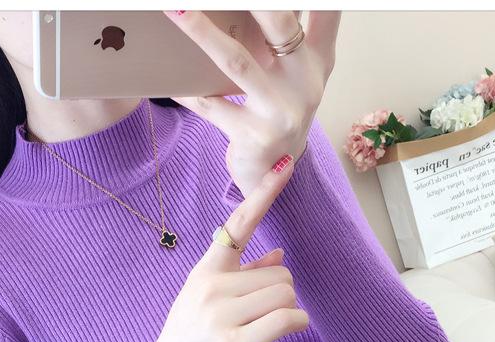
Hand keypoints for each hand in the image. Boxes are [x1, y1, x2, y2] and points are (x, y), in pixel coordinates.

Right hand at [133, 159, 308, 341]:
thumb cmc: (187, 341)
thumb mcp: (204, 301)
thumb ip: (241, 275)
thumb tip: (278, 252)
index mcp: (204, 272)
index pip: (237, 226)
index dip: (263, 195)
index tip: (284, 167)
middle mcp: (211, 288)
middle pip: (280, 272)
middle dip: (282, 292)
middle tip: (263, 314)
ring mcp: (221, 316)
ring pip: (285, 294)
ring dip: (288, 310)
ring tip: (265, 327)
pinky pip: (285, 321)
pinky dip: (297, 325)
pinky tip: (290, 330)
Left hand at [163, 10, 340, 196]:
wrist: (275, 172)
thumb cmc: (280, 109)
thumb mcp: (296, 70)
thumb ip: (293, 30)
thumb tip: (240, 8)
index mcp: (317, 59)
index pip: (326, 11)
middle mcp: (305, 83)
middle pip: (279, 24)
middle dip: (251, 0)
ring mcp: (281, 111)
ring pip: (237, 62)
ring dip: (201, 32)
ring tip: (173, 8)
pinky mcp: (254, 136)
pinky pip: (211, 106)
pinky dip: (187, 90)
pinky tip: (167, 77)